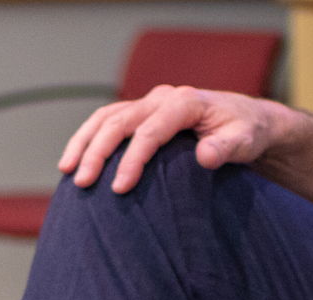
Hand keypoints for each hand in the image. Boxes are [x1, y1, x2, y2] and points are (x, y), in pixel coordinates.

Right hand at [58, 85, 282, 193]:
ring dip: (83, 143)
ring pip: (105, 117)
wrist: (246, 121)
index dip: (131, 160)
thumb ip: (227, 147)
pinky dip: (88, 139)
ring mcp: (148, 103)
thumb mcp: (246, 141)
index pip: (148, 131)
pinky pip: (107, 121)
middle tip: (83, 183)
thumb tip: (204, 156)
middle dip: (97, 152)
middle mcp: (162, 98)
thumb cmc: (245, 132)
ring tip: (67, 171)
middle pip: (119, 121)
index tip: (119, 188)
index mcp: (184, 102)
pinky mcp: (141, 113)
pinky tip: (75, 161)